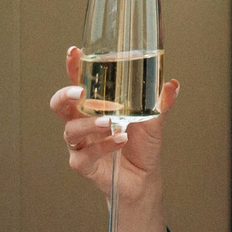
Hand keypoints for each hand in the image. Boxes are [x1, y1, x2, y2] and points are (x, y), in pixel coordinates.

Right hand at [51, 46, 178, 208]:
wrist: (144, 179)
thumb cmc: (141, 146)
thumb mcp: (153, 120)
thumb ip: (159, 102)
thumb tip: (172, 84)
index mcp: (93, 106)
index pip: (78, 82)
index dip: (73, 67)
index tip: (75, 52)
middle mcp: (82, 123)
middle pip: (59, 105)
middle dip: (65, 95)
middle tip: (80, 92)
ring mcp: (80, 144)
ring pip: (71, 131)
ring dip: (90, 124)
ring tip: (109, 122)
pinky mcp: (84, 165)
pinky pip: (85, 155)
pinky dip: (104, 146)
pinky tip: (120, 140)